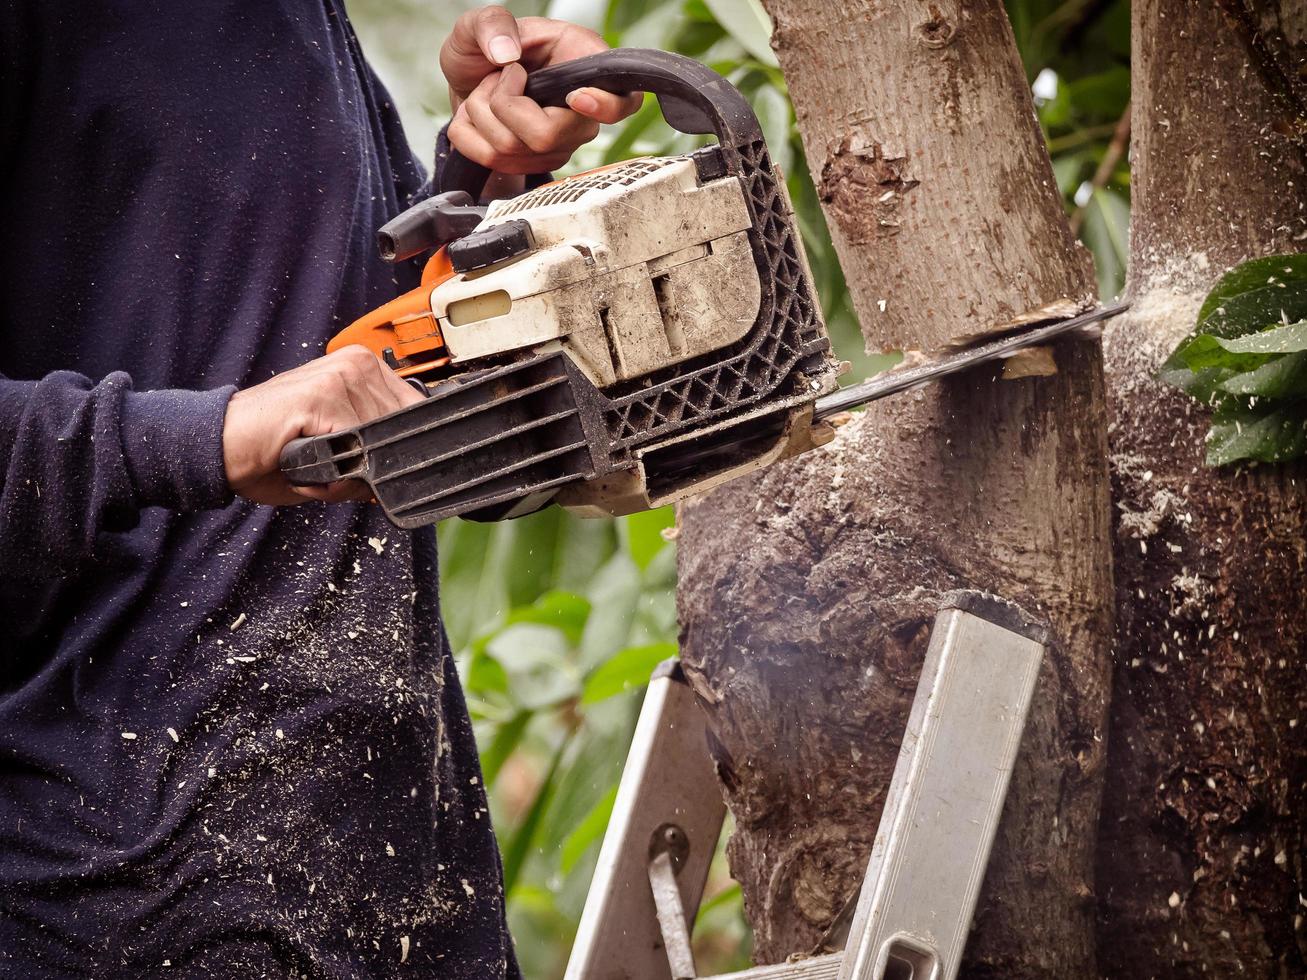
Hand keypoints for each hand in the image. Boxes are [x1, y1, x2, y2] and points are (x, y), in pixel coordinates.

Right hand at [222, 346, 423, 505]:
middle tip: (330, 471)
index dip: (400, 449)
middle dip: (369, 468)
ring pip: (379, 446)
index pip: (415, 413)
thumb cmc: (275, 448)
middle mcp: (357, 365)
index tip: (373, 467)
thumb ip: (373, 455)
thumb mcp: (338, 449)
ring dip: (349, 475)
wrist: (221, 446)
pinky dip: (335, 476)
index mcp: (364, 369)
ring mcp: (340, 377)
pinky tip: (307, 467)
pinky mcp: (322, 396)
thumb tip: (404, 473)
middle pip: (401, 433)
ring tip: (314, 467)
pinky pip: (355, 452)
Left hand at [440, 6, 641, 174]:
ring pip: (512, 149)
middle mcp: (579, 111)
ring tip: (483, 92)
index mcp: (582, 62)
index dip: (604, 106)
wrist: (464, 82)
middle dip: (501, 104)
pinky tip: (476, 117)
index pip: (623, 100)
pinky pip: (496, 163)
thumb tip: (506, 54)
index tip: (574, 97)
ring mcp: (560, 142)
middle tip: (496, 79)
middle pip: (545, 135)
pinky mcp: (536, 162)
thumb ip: (492, 23)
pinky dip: (470, 137)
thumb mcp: (482, 22)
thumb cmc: (484, 51)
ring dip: (480, 114)